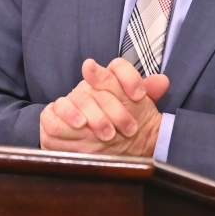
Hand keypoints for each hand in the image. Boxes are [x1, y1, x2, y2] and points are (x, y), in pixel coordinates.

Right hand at [40, 58, 168, 155]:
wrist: (94, 148)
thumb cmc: (117, 125)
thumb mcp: (137, 111)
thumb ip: (149, 94)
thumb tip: (163, 81)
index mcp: (108, 81)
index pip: (118, 67)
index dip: (129, 78)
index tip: (139, 96)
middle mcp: (87, 87)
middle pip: (98, 89)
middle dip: (115, 110)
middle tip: (128, 129)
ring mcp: (68, 100)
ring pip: (77, 99)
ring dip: (93, 115)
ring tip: (106, 133)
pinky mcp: (51, 115)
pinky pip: (53, 112)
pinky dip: (67, 117)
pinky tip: (80, 125)